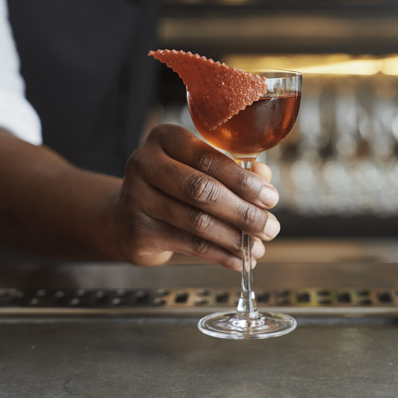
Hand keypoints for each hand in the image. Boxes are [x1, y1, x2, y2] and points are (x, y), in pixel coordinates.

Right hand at [108, 124, 280, 269]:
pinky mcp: (138, 231)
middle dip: (243, 212)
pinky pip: (188, 245)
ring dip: (234, 238)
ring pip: (196, 221)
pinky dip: (219, 254)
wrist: (126, 217)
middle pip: (201, 190)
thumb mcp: (199, 169)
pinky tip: (238, 260)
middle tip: (269, 227)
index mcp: (165, 138)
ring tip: (258, 248)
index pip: (209, 159)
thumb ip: (234, 169)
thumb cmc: (172, 186)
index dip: (243, 181)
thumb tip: (264, 176)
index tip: (270, 198)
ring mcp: (137, 198)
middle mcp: (145, 163)